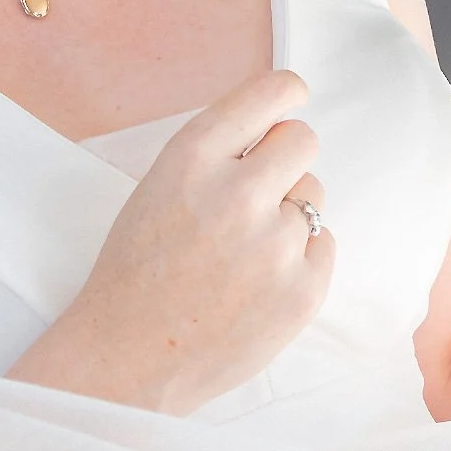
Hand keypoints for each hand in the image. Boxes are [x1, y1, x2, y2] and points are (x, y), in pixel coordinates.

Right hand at [40, 69, 333, 413]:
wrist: (126, 358)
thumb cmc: (134, 274)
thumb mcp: (154, 190)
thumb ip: (213, 158)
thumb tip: (277, 132)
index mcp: (190, 160)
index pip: (266, 95)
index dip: (286, 92)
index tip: (293, 96)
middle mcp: (236, 193)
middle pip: (302, 139)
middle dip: (285, 158)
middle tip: (258, 192)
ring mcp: (274, 244)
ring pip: (314, 196)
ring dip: (288, 214)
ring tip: (243, 252)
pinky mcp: (302, 289)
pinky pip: (324, 245)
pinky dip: (298, 259)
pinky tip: (256, 283)